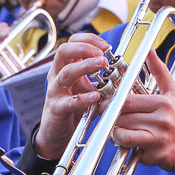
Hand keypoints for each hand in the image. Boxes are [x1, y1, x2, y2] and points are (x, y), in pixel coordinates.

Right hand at [34, 34, 110, 159]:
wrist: (55, 134)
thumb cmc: (72, 108)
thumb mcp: (85, 88)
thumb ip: (98, 77)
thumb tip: (120, 68)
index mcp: (65, 67)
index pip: (72, 43)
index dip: (89, 40)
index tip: (105, 45)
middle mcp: (57, 76)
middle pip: (64, 51)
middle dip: (84, 48)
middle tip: (102, 54)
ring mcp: (55, 91)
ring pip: (65, 73)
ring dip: (85, 66)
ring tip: (102, 64)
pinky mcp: (57, 109)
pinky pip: (69, 102)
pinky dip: (83, 98)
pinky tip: (95, 96)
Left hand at [110, 49, 174, 172]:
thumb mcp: (173, 93)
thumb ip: (160, 72)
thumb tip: (150, 51)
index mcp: (162, 103)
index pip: (128, 100)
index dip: (111, 102)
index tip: (105, 104)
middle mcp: (161, 119)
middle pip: (123, 116)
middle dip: (110, 117)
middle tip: (106, 118)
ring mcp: (159, 138)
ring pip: (124, 134)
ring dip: (116, 133)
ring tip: (117, 131)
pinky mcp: (158, 155)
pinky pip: (132, 150)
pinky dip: (125, 147)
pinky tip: (128, 144)